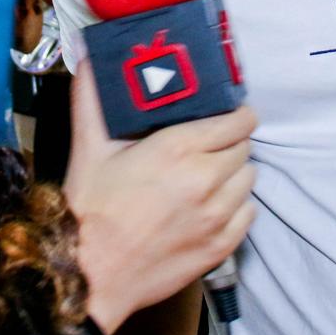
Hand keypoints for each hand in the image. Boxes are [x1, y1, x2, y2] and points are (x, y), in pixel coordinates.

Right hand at [64, 54, 256, 334]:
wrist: (91, 277)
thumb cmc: (89, 211)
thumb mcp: (88, 149)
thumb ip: (92, 99)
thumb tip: (87, 57)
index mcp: (178, 149)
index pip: (238, 120)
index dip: (236, 114)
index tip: (227, 114)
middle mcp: (206, 179)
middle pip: (245, 147)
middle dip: (230, 141)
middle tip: (208, 145)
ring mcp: (217, 216)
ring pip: (249, 179)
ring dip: (234, 173)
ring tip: (209, 175)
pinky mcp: (221, 246)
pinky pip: (248, 213)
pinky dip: (236, 205)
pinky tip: (212, 205)